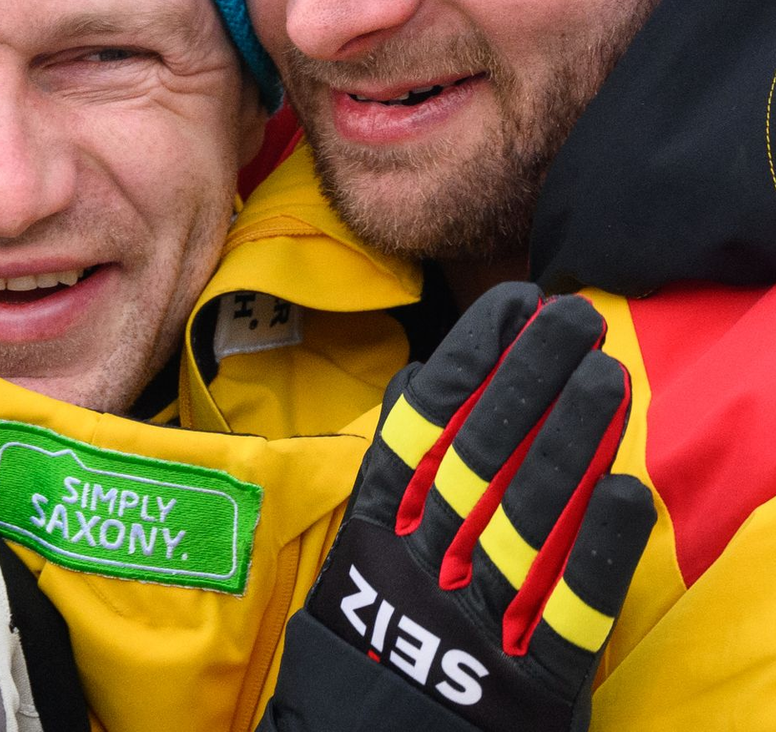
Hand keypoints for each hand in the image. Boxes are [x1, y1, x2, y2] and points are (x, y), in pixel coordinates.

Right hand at [263, 283, 655, 731]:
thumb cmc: (373, 626)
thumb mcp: (358, 542)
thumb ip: (389, 464)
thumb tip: (410, 381)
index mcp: (376, 525)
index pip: (423, 423)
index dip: (470, 359)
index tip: (514, 303)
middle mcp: (419, 562)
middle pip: (478, 456)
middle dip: (529, 378)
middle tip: (578, 317)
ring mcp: (469, 621)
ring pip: (524, 518)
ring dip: (571, 443)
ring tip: (611, 377)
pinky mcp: (523, 684)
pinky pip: (564, 614)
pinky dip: (596, 553)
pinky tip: (629, 494)